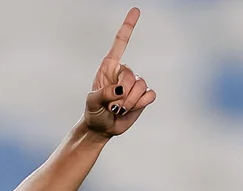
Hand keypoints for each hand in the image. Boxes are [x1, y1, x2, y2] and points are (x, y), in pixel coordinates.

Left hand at [84, 7, 155, 137]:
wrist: (102, 128)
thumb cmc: (93, 112)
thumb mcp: (92, 102)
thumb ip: (103, 94)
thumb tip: (119, 90)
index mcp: (108, 68)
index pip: (120, 44)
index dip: (128, 26)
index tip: (136, 10)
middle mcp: (123, 73)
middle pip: (131, 76)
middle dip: (122, 94)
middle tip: (112, 105)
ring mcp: (134, 84)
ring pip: (142, 86)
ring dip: (129, 102)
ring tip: (118, 109)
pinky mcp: (143, 96)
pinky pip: (150, 95)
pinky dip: (140, 104)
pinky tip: (130, 109)